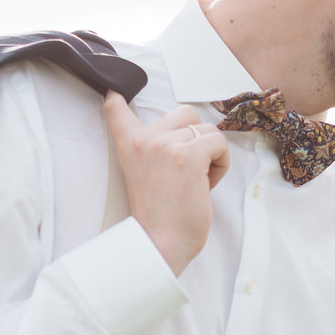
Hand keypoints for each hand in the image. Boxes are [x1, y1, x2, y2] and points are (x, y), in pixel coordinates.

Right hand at [100, 93, 229, 274]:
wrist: (159, 243)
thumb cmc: (159, 215)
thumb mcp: (143, 173)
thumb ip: (155, 148)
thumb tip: (187, 128)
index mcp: (129, 144)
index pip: (116, 109)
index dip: (117, 96)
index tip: (115, 91)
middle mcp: (145, 139)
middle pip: (185, 111)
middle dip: (195, 137)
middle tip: (186, 170)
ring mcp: (166, 145)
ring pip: (207, 129)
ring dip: (210, 155)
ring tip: (196, 181)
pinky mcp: (189, 156)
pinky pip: (219, 144)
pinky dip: (220, 164)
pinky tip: (205, 185)